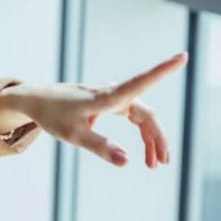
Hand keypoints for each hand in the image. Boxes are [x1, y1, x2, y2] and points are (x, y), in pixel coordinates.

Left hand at [0, 52, 187, 166]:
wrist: (36, 100)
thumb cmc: (53, 115)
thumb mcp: (73, 135)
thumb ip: (100, 147)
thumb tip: (127, 162)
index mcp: (105, 96)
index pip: (140, 82)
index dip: (163, 70)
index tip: (183, 56)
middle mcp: (113, 92)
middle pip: (147, 114)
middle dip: (158, 138)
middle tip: (161, 164)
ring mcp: (113, 96)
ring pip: (143, 117)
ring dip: (151, 139)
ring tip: (154, 164)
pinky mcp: (110, 101)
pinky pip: (134, 117)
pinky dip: (142, 134)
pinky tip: (143, 153)